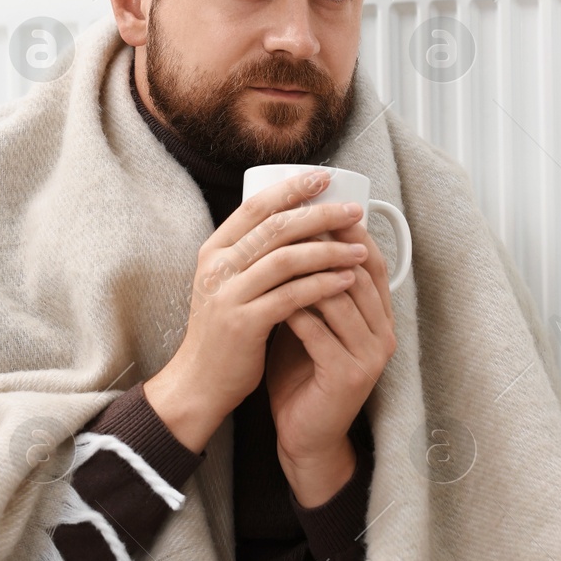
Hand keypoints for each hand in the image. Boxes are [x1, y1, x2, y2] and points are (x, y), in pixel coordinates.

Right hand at [142, 171, 373, 455]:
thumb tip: (299, 219)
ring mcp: (228, 295)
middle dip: (320, 215)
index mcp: (214, 251)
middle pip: (276, 227)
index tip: (324, 178)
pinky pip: (292, 296)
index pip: (254, 206)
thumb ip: (252, 255)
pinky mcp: (244, 323)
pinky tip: (347, 280)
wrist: (200, 382)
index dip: (291, 188)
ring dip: (329, 251)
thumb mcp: (228, 284)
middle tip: (354, 211)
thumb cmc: (224, 331)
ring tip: (360, 249)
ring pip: (287, 259)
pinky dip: (323, 285)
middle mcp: (217, 267)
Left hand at [265, 208, 397, 500]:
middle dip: (324, 243)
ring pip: (341, 298)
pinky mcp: (349, 376)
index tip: (314, 206)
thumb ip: (313, 286)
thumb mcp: (313, 322)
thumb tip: (294, 233)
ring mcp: (370, 356)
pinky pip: (321, 333)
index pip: (371, 261)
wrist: (304, 436)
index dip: (347, 230)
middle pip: (358, 272)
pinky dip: (296, 311)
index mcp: (380, 316)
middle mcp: (384, 333)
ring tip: (274, 254)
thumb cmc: (303, 373)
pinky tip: (271, 299)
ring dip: (306, 273)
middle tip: (289, 222)